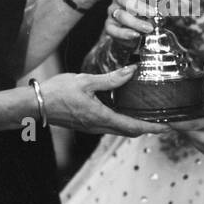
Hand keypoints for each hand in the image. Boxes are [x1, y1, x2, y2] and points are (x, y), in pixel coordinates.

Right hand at [38, 66, 167, 136]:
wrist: (35, 104)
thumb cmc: (57, 92)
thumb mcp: (86, 81)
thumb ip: (110, 79)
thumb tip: (131, 71)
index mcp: (101, 118)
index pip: (134, 127)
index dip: (153, 128)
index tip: (169, 127)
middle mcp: (98, 127)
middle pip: (129, 132)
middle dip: (148, 129)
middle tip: (164, 122)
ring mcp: (92, 127)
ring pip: (120, 130)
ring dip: (135, 126)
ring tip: (149, 117)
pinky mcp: (86, 124)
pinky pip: (110, 126)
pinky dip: (123, 122)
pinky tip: (125, 112)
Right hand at [103, 0, 154, 47]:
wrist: (138, 34)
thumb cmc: (148, 16)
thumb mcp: (157, 7)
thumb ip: (163, 2)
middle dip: (140, 7)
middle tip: (153, 13)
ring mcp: (113, 12)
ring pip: (120, 15)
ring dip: (136, 22)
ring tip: (149, 28)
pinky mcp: (110, 26)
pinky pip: (113, 29)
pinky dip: (124, 33)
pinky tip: (135, 35)